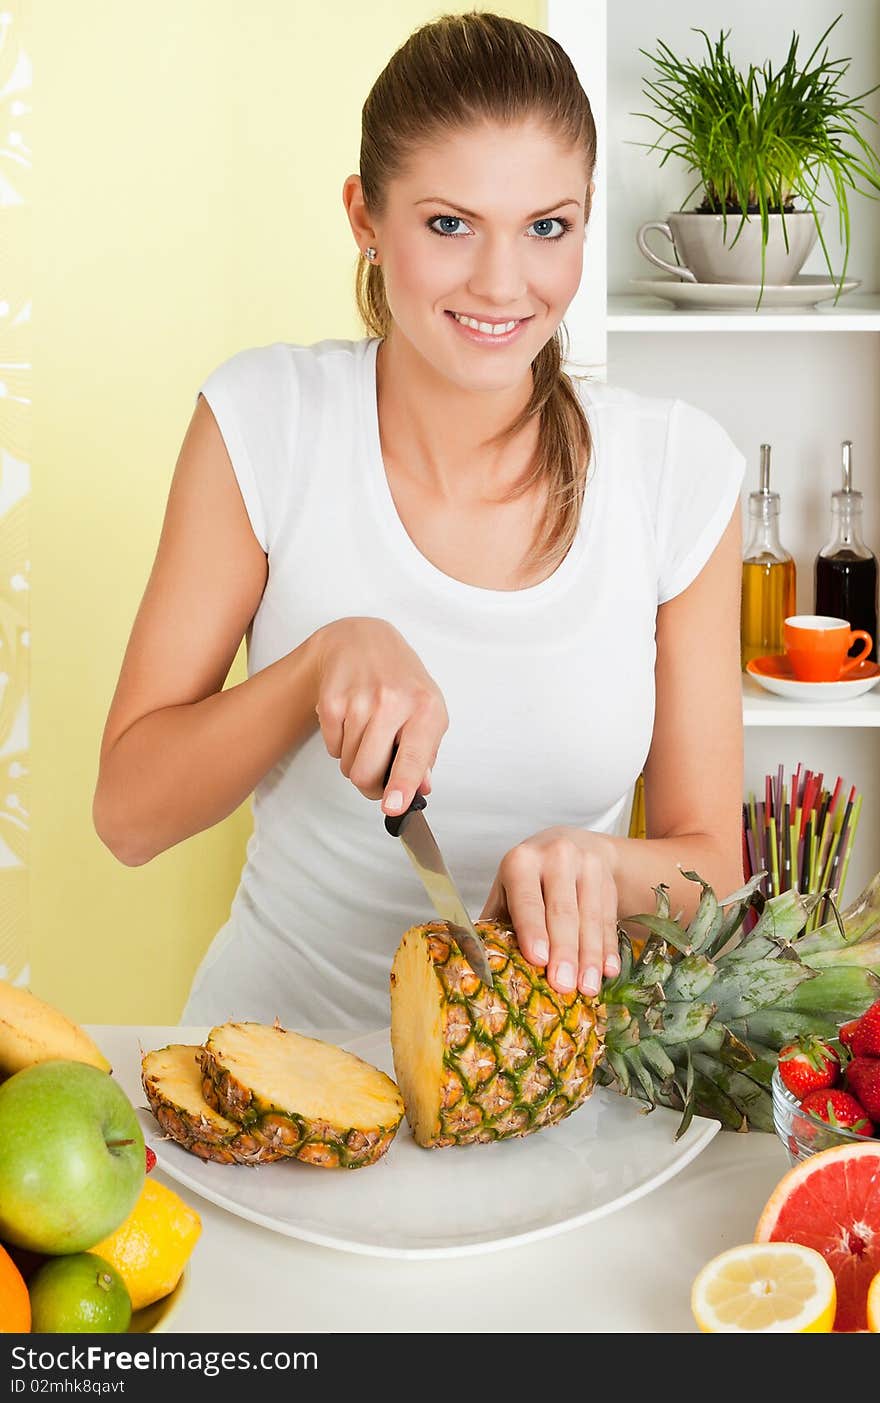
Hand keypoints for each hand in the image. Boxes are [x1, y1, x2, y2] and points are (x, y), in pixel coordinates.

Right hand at [311, 617, 448, 813]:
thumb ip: (425, 754)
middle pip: (367, 772)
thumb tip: (420, 789)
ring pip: (348, 764)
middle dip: (369, 784)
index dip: (402, 786)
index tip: (393, 807)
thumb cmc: (401, 680)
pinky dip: (340, 744)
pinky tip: (350, 720)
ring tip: (366, 734)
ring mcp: (359, 700)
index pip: (413, 756)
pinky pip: (332, 748)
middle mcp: (393, 702)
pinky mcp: (331, 701)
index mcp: (425, 708)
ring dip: (355, 760)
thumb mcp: (427, 711)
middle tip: (375, 775)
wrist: (362, 640)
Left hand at [480, 827, 621, 996]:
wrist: (574, 846)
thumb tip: (477, 966)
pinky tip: (608, 971)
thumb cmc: (530, 879)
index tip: (538, 960)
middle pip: (563, 912)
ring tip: (587, 988)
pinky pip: (609, 919)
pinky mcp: (609, 881)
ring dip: (590, 957)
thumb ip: (496, 924)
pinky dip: (608, 948)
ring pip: (590, 918)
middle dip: (564, 952)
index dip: (533, 931)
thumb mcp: (508, 890)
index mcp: (522, 861)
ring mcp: (587, 867)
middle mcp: (557, 858)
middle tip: (564, 985)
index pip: (528, 901)